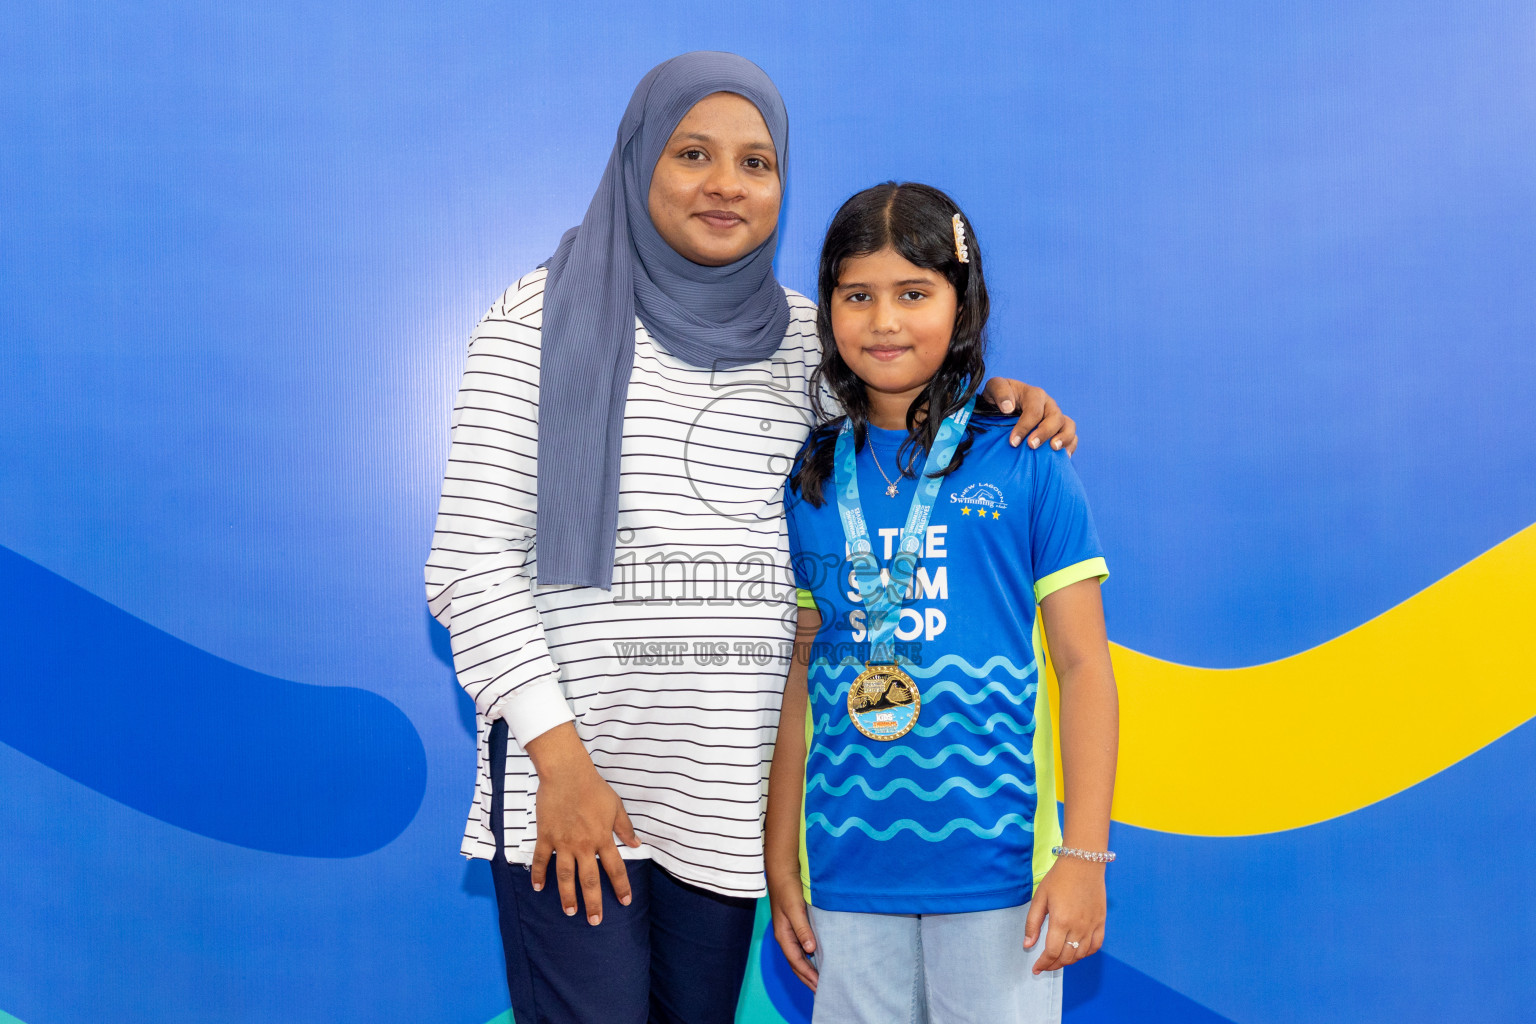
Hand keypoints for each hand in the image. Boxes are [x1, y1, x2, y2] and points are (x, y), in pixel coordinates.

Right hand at [526, 726, 641, 925]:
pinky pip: (540, 859)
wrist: (567, 773)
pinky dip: (538, 873)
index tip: (625, 902)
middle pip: (590, 880)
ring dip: (567, 896)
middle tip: (595, 921)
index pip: (615, 868)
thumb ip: (625, 828)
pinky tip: (538, 887)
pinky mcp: (546, 836)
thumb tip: (637, 844)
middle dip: (593, 902)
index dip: (621, 886)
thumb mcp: (615, 806)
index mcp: (602, 838)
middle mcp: (584, 845)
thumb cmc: (593, 788)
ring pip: (565, 876)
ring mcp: (563, 842)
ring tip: (570, 912)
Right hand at [767, 868, 818, 990]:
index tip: (820, 985)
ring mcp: (788, 932)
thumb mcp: (796, 909)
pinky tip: (817, 960)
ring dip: (808, 970)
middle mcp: (785, 936)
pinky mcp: (794, 926)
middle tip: (821, 991)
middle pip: (795, 964)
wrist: (782, 872)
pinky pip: (801, 948)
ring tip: (819, 981)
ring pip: (798, 957)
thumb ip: (803, 929)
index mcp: (783, 935)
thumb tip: (810, 950)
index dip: (808, 974)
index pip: (796, 961)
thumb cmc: (788, 889)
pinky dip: (808, 959)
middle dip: (807, 978)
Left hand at [981, 378, 1077, 454]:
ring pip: (1068, 425)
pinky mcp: (1060, 430)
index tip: (1013, 442)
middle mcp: (1048, 405)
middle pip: (1055, 417)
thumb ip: (999, 392)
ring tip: (1053, 448)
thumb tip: (1008, 408)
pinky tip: (1063, 457)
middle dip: (1044, 432)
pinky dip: (1070, 446)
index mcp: (1034, 395)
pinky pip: (1073, 437)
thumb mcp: (994, 388)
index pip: (1034, 410)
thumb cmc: (999, 399)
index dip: (1025, 426)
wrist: (1002, 409)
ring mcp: (1056, 417)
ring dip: (1063, 438)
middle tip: (1031, 445)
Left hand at [1023, 857, 1105, 972]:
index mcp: (1061, 921)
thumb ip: (1033, 923)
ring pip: (1081, 954)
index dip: (1043, 964)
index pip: (1052, 953)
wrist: (1083, 863)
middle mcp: (1078, 927)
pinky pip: (1096, 946)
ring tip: (1058, 959)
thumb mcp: (1040, 898)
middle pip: (1067, 957)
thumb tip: (1027, 945)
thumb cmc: (1059, 878)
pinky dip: (1086, 953)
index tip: (1036, 969)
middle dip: (1054, 964)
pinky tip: (1077, 952)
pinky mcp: (1101, 921)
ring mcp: (1092, 925)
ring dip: (1069, 961)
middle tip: (1045, 965)